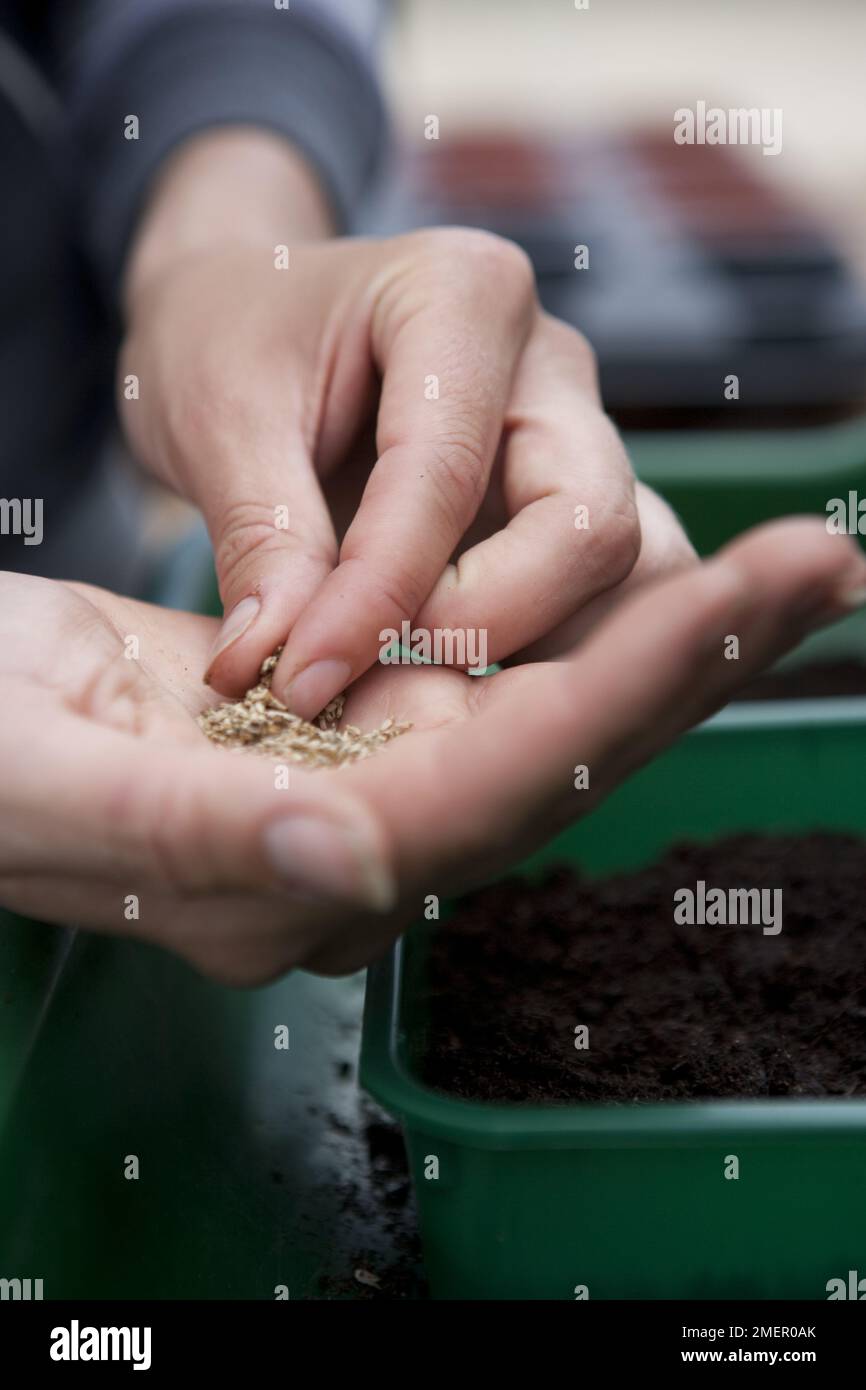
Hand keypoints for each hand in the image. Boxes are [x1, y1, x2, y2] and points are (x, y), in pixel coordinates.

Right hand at [1, 518, 860, 984]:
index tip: (747, 592)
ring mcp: (355, 789)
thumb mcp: (49, 783)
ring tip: (789, 562)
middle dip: (691, 658)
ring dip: (663, 632)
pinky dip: (580, 621)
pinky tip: (660, 576)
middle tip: (822, 563)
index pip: (491, 787)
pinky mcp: (348, 734)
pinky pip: (491, 681)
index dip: (622, 689)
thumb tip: (355, 855)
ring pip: (540, 711)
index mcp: (281, 884)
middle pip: (554, 755)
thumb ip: (196, 838)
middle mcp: (347, 852)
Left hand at [119, 130, 692, 721]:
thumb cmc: (231, 339)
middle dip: (490, 623)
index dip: (378, 594)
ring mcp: (572, 438)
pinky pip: (585, 594)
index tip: (301, 680)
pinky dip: (524, 647)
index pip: (446, 474)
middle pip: (591, 525)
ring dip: (522, 645)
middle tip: (373, 674)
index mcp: (464, 294)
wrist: (244, 316)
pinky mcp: (562, 506)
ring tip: (397, 682)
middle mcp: (549, 365)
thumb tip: (270, 667)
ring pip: (612, 572)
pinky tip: (431, 677)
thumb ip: (261, 541)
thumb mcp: (219, 422)